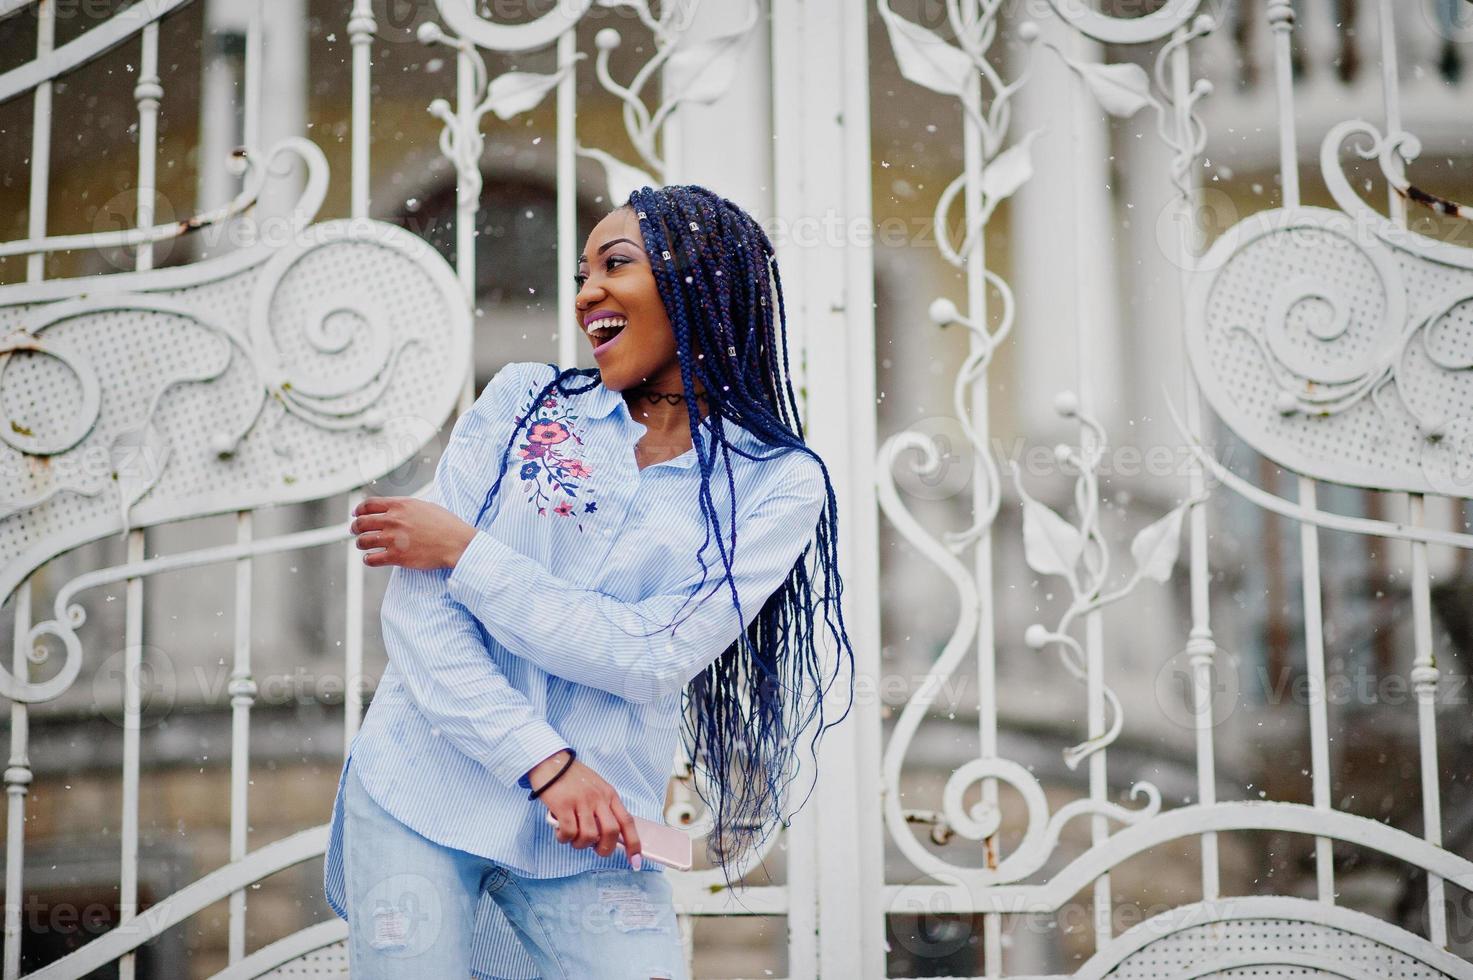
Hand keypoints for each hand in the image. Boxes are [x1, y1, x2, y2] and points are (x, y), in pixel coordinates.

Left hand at [351, 496, 476, 569]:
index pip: (368, 504)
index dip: (359, 510)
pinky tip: (371, 558)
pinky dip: (368, 559)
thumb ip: (407, 507)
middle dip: (355, 527)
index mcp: (400, 505)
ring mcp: (393, 539)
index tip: (356, 514)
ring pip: (362, 540)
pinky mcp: (397, 557)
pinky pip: (371, 559)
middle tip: (356, 531)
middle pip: (361, 522)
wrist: (456, 543)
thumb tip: (396, 509)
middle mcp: (393, 520)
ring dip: (360, 543)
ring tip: (364, 545)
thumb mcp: (425, 506)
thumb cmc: (446, 525)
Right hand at [530, 751, 642, 867]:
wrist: (551, 761)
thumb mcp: (596, 789)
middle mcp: (598, 798)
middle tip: (595, 849)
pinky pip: (569, 832)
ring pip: (589, 836)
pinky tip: (561, 833)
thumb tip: (607, 837)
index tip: (636, 861)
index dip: (634, 844)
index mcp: (610, 795)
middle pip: (611, 832)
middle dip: (604, 849)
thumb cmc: (573, 779)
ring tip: (573, 837)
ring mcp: (581, 801)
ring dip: (580, 844)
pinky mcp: (563, 805)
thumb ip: (604, 809)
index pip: (628, 822)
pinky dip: (564, 838)